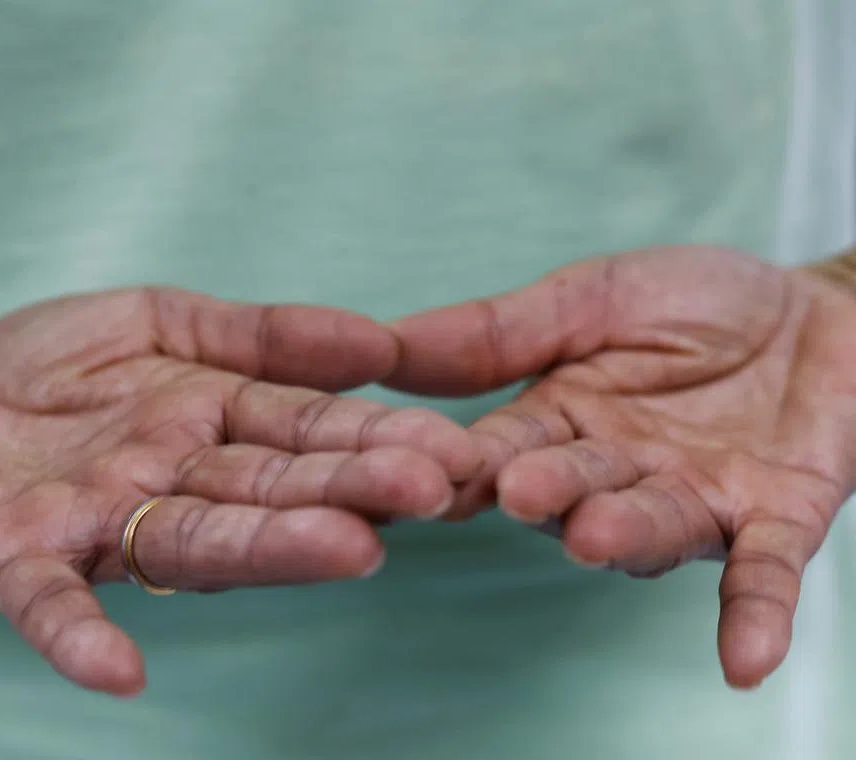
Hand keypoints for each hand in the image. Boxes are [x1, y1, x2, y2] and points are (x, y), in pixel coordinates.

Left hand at [0, 288, 477, 694]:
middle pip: (270, 490)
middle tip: (430, 492)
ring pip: (194, 542)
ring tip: (346, 551)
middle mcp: (173, 486)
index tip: (455, 447)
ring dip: (266, 552)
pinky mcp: (19, 559)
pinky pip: (51, 604)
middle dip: (349, 489)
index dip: (378, 437)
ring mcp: (100, 528)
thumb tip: (378, 340)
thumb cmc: (46, 368)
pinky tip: (118, 671)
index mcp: (213, 425)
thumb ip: (259, 333)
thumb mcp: (161, 320)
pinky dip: (80, 638)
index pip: (308, 431)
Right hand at [386, 246, 855, 688]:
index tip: (422, 469)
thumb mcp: (591, 296)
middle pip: (572, 494)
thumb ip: (499, 330)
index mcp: (562, 419)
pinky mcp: (776, 517)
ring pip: (651, 529)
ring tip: (596, 535)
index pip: (503, 444)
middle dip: (548, 492)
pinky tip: (744, 662)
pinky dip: (753, 617)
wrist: (823, 309)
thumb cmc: (697, 302)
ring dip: (626, 539)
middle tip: (521, 491)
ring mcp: (694, 500)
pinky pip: (761, 571)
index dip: (469, 458)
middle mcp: (616, 473)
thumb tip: (385, 340)